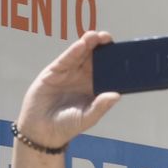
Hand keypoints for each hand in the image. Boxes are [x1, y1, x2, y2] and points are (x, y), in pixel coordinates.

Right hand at [15, 31, 120, 148]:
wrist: (41, 131)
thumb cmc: (67, 126)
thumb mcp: (87, 118)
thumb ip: (100, 106)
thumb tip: (116, 95)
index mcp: (95, 88)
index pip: (108, 72)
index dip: (115, 62)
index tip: (125, 53)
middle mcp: (83, 78)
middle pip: (95, 59)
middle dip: (102, 48)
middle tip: (109, 38)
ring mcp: (69, 74)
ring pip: (81, 55)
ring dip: (89, 44)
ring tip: (97, 36)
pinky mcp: (54, 73)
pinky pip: (66, 60)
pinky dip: (74, 51)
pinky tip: (82, 44)